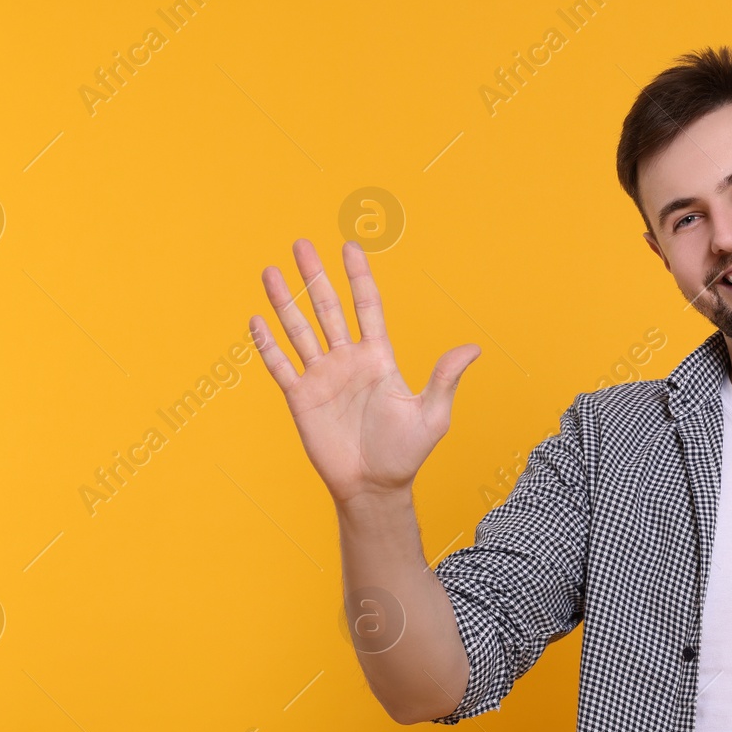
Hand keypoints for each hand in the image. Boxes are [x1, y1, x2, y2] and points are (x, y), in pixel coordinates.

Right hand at [251, 239, 480, 504]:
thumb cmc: (406, 454)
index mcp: (378, 357)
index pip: (367, 306)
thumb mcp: (432, 415)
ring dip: (285, 301)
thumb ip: (446, 378)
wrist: (374, 488)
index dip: (358, 277)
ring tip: (270, 271)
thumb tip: (474, 347)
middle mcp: (347, 360)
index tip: (350, 246)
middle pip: (327, 308)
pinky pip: (280, 365)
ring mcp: (322, 377)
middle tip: (301, 243)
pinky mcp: (300, 398)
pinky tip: (256, 319)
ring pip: (299, 330)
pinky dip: (267, 344)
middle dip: (315, 276)